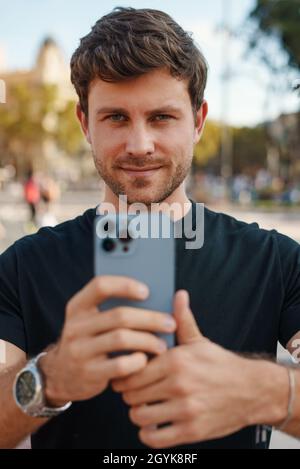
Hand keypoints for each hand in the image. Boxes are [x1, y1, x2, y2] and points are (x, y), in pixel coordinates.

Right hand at [39, 276, 176, 404]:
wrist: (60, 375)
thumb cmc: (88, 341)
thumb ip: (111, 309)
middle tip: (170, 323)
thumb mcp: (90, 321)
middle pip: (119, 316)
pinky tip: (146, 360)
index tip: (147, 291)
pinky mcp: (88, 373)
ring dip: (148, 341)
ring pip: (122, 339)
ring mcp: (80, 350)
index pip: (100, 286)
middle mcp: (75, 326)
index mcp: (77, 307)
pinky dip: (138, 361)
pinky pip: (120, 365)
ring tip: (163, 345)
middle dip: (150, 319)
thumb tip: (154, 301)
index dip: (125, 285)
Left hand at [111, 290, 256, 447]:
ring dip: (137, 414)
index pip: (132, 369)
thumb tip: (179, 295)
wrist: (252, 390)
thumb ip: (183, 319)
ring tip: (144, 408)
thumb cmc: (221, 365)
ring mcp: (185, 409)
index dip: (125, 373)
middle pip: (131, 394)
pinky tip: (153, 425)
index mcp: (176, 360)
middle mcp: (179, 384)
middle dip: (129, 394)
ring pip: (139, 416)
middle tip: (133, 392)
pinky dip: (148, 435)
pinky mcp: (191, 431)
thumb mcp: (200, 341)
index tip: (126, 375)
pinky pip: (155, 439)